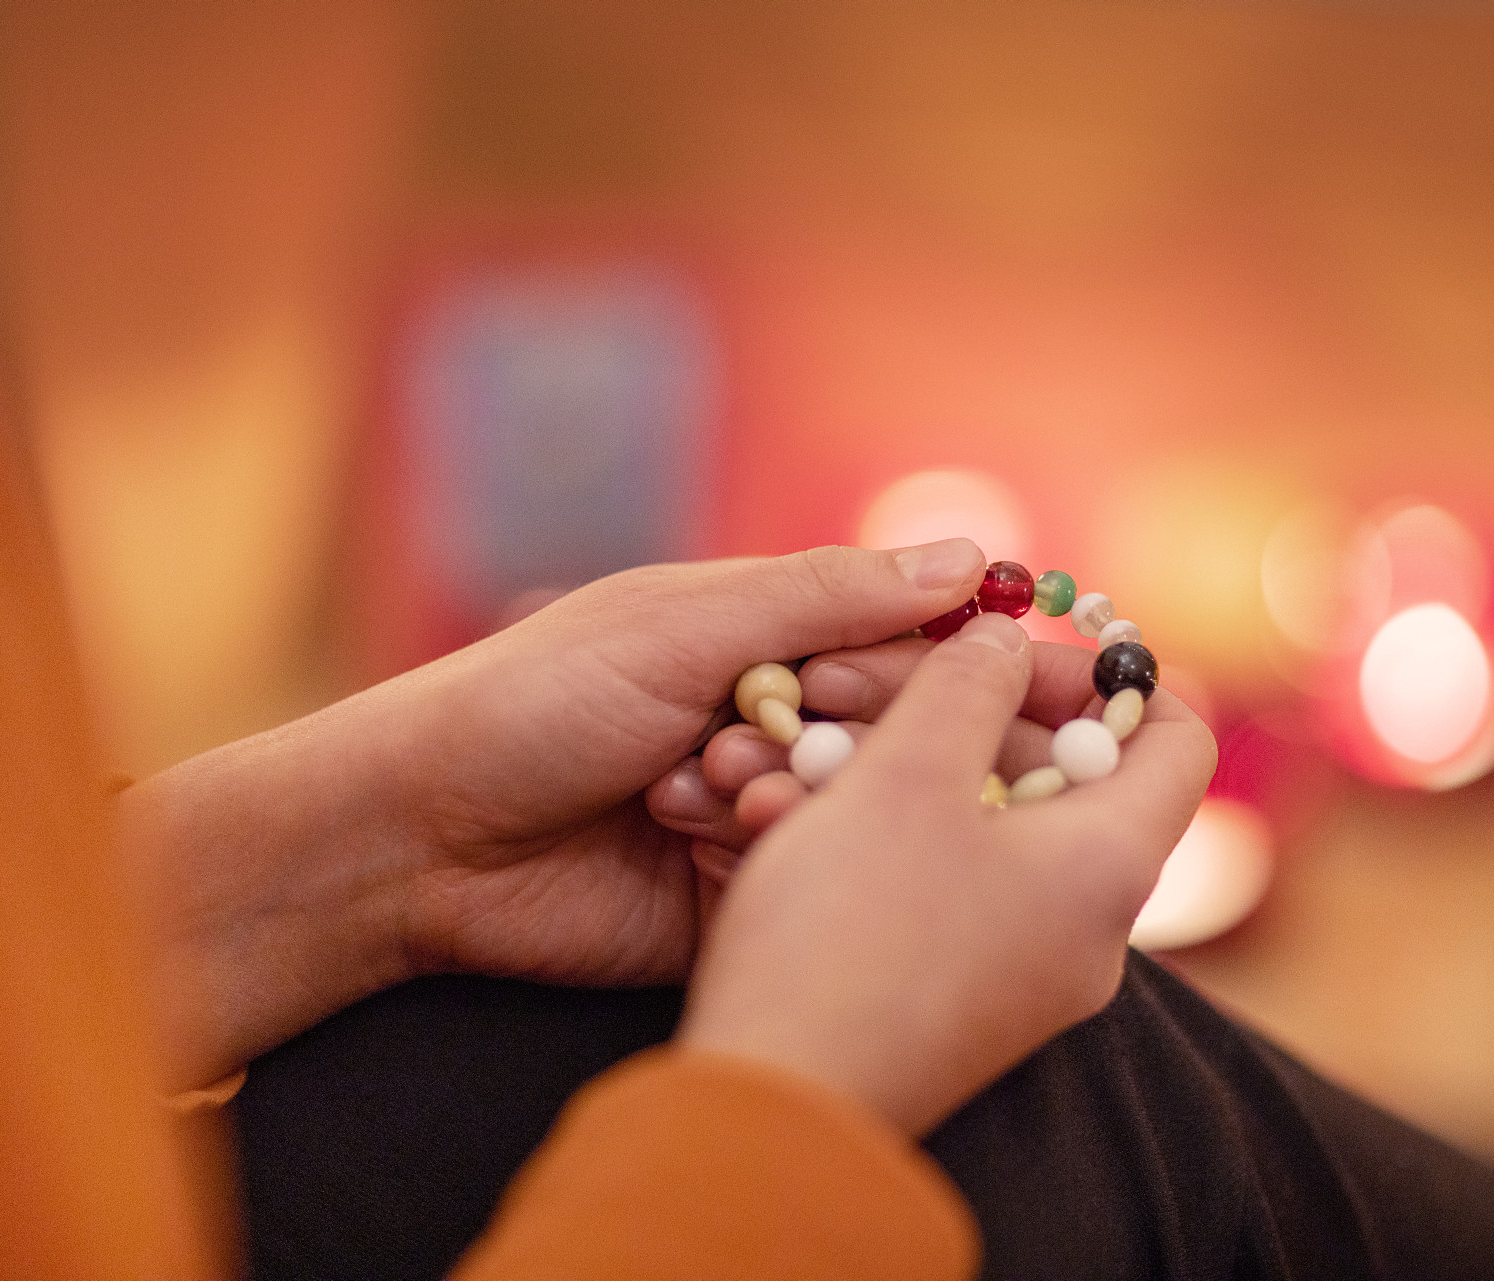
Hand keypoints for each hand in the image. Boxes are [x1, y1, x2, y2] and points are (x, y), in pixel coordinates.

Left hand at [119, 541, 985, 1088]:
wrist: (415, 839)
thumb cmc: (535, 700)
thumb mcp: (683, 625)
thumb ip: (827, 598)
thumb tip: (969, 559)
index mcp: (772, 637)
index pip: (919, 643)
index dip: (993, 659)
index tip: (1078, 681)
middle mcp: (783, 724)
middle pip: (911, 733)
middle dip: (883, 731)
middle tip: (835, 731)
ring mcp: (764, 816)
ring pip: (867, 811)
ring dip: (807, 794)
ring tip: (703, 779)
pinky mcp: (740, 899)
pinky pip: (810, 878)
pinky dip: (770, 855)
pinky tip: (700, 832)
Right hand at [674, 612, 1216, 1135]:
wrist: (775, 1107)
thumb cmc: (849, 933)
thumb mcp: (907, 773)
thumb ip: (969, 684)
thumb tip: (1007, 639)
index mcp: (1108, 864)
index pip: (1174, 736)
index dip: (1106, 672)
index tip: (1012, 646)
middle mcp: (1088, 926)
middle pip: (1066, 775)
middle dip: (966, 712)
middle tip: (865, 683)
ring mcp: (1027, 971)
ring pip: (988, 825)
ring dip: (904, 769)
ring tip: (805, 753)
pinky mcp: (962, 999)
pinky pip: (947, 885)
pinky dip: (886, 836)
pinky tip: (792, 820)